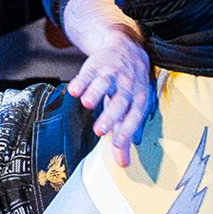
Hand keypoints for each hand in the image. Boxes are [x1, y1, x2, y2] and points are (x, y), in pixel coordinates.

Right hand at [63, 23, 153, 145]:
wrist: (127, 49)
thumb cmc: (129, 87)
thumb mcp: (131, 108)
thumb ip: (125, 136)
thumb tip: (124, 164)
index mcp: (138, 99)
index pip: (134, 117)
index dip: (126, 131)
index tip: (117, 145)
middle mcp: (127, 86)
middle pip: (119, 102)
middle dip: (110, 116)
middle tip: (99, 131)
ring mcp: (112, 74)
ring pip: (104, 84)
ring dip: (95, 93)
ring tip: (87, 104)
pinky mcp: (97, 65)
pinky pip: (88, 72)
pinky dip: (81, 81)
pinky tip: (74, 90)